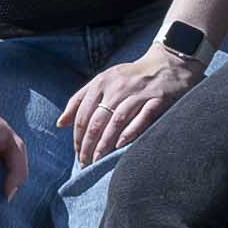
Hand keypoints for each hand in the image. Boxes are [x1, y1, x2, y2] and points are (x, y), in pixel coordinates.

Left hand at [56, 45, 194, 165]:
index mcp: (102, 82)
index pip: (83, 114)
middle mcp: (118, 87)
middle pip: (97, 121)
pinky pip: (142, 119)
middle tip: (84, 163)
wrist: (167, 63)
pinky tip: (120, 146)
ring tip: (97, 161)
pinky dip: (130, 133)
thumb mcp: (103, 82)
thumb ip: (80, 100)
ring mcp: (139, 93)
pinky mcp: (158, 99)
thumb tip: (60, 123)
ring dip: (104, 144)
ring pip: (116, 122)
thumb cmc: (130, 77)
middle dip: (87, 145)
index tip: (77, 152)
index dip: (77, 136)